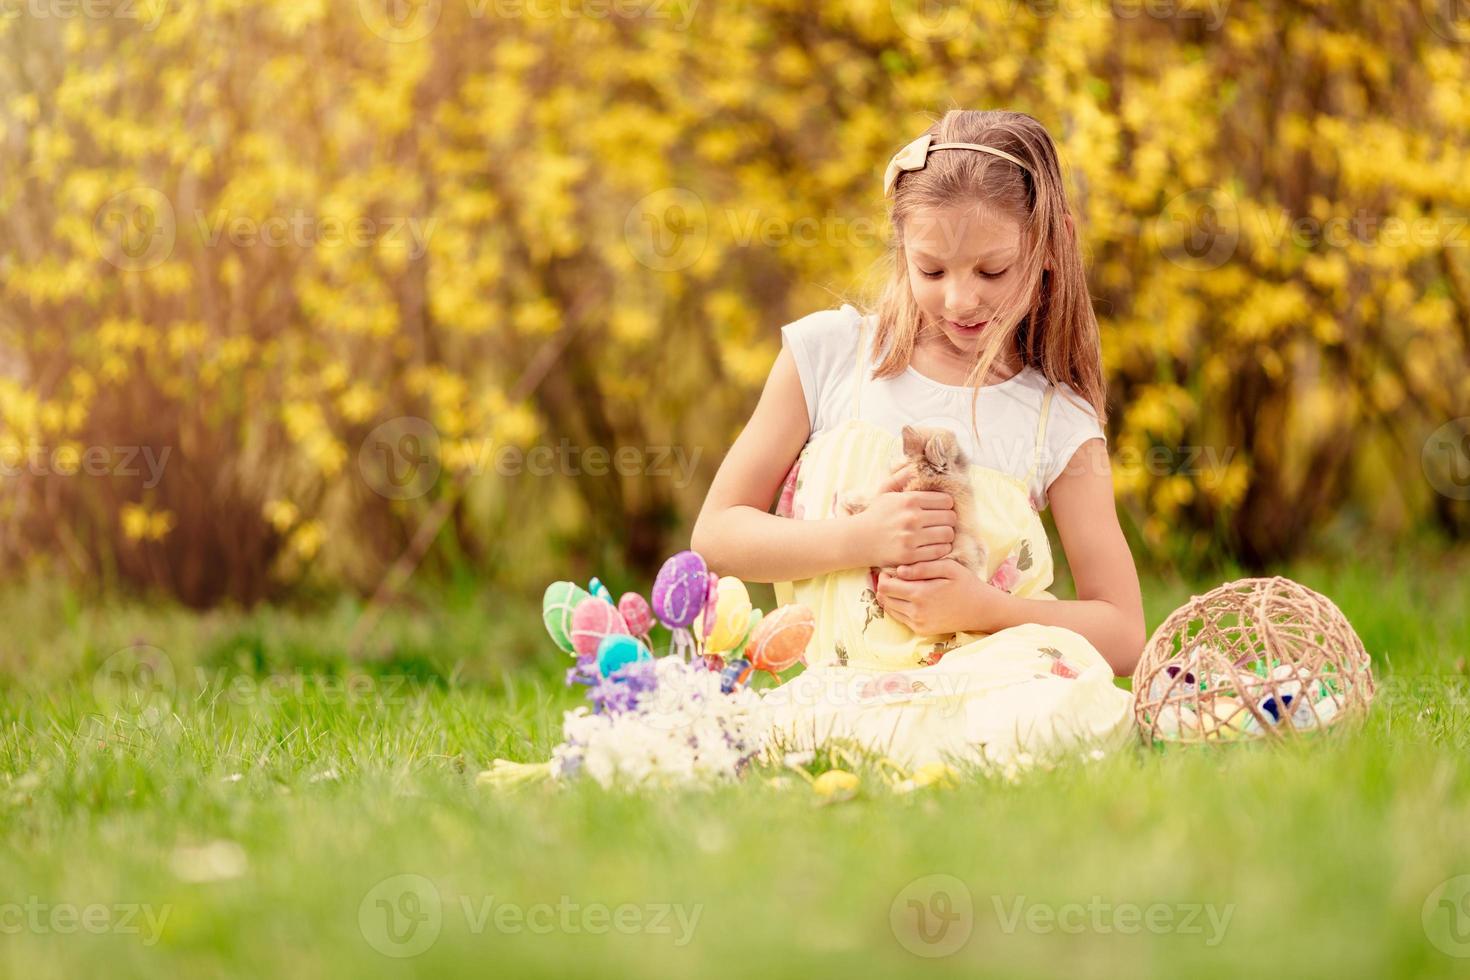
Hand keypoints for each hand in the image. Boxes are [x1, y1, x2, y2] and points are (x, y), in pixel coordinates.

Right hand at [850, 475, 955, 567]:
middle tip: (941, 523)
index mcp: (909, 500)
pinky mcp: (910, 556)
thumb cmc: (876, 514)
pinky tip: (934, 546)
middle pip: (950, 518)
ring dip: (946, 535)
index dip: (946, 505)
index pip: (946, 500)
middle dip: (948, 520)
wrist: (858, 540)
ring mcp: (911, 538)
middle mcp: (911, 518)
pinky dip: (941, 549)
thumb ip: (902, 476)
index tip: (940, 509)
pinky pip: (940, 551)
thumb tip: (916, 465)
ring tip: (939, 535)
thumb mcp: (886, 491)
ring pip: (947, 535)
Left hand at [876, 558, 1013, 635]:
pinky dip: (899, 607)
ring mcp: (918, 624)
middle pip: (884, 598)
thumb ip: (922, 567)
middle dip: (885, 586)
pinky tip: (910, 598)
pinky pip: (900, 618)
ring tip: (902, 586)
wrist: (981, 610)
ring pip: (889, 609)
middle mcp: (916, 612)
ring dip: (890, 597)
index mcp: (920, 594)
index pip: (885, 586)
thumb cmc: (966, 584)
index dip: (884, 576)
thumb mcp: (948, 567)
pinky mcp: (921, 630)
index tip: (892, 569)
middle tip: (895, 577)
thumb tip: (899, 570)